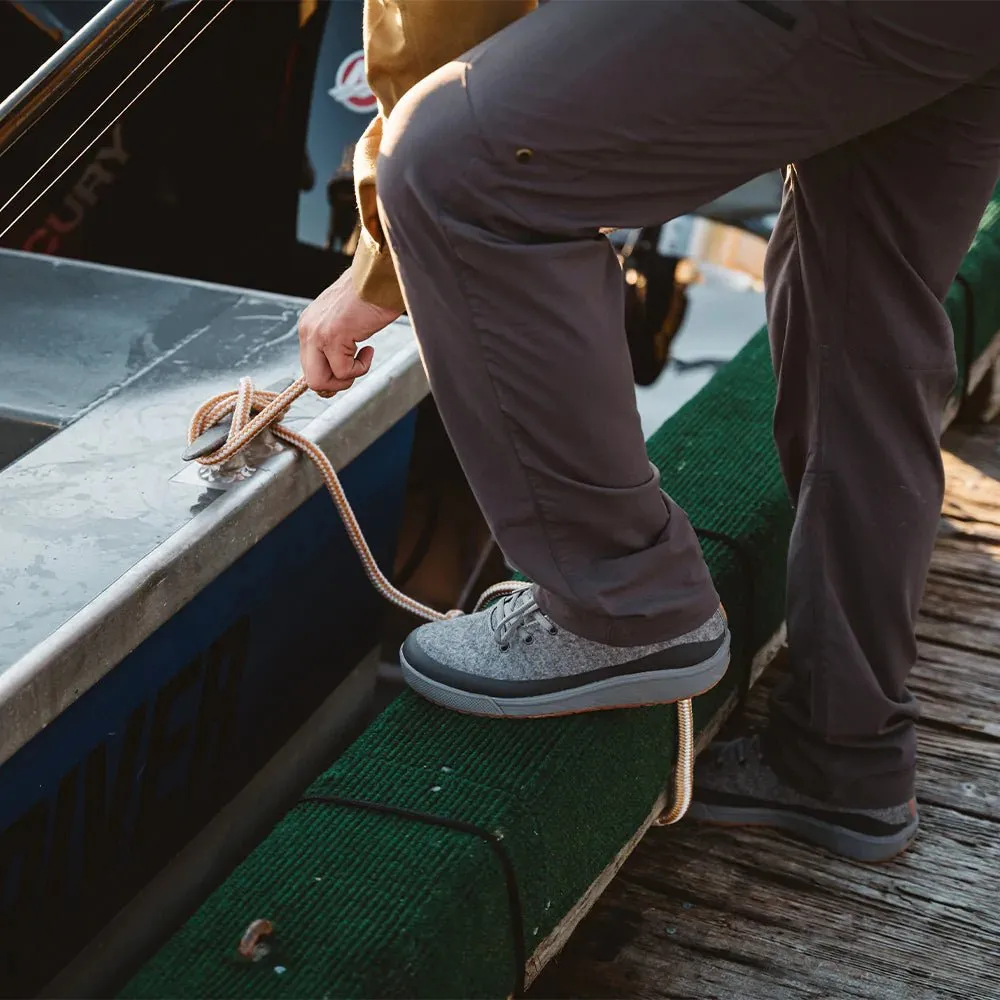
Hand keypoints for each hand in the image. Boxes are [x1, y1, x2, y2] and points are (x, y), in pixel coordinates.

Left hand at [298, 270, 401, 395]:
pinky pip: (344, 372)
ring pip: (322, 381)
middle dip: (336, 384)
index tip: (350, 365)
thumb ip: (335, 340)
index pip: (310, 367)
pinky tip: (369, 348)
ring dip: (349, 377)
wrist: (379, 277)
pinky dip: (361, 368)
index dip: (332, 374)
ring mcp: (317, 334)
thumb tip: (339, 369)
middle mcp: (307, 330)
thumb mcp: (344, 320)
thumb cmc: (371, 295)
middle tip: (355, 370)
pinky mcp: (333, 337)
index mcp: (309, 325)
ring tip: (363, 356)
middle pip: (312, 380)